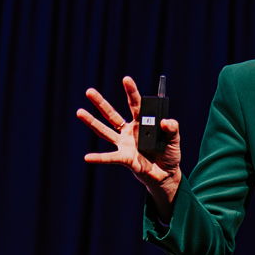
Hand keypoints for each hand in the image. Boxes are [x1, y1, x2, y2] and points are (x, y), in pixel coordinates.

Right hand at [77, 77, 181, 215]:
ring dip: (92, 122)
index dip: (131, 92)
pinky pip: (110, 157)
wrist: (167, 175)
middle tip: (89, 91)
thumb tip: (165, 121)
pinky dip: (99, 158)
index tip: (126, 79)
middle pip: (112, 115)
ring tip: (79, 112)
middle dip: (101, 103)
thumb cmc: (169, 154)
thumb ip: (172, 129)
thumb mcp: (174, 140)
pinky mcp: (125, 159)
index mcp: (142, 123)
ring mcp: (125, 145)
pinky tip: (87, 157)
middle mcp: (129, 131)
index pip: (135, 104)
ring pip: (105, 132)